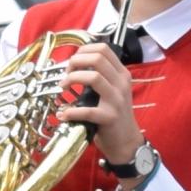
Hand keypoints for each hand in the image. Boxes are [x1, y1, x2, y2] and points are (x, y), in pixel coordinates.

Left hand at [57, 40, 144, 171]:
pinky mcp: (109, 117)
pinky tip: (63, 114)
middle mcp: (121, 83)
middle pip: (97, 58)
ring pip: (93, 77)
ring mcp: (116, 100)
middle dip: (75, 62)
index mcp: (121, 74)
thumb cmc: (114, 114)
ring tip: (63, 87)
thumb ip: (100, 77)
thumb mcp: (112, 91)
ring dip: (72, 79)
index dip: (83, 50)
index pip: (103, 49)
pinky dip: (71, 112)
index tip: (73, 61)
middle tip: (66, 73)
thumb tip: (75, 64)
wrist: (126, 142)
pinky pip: (87, 110)